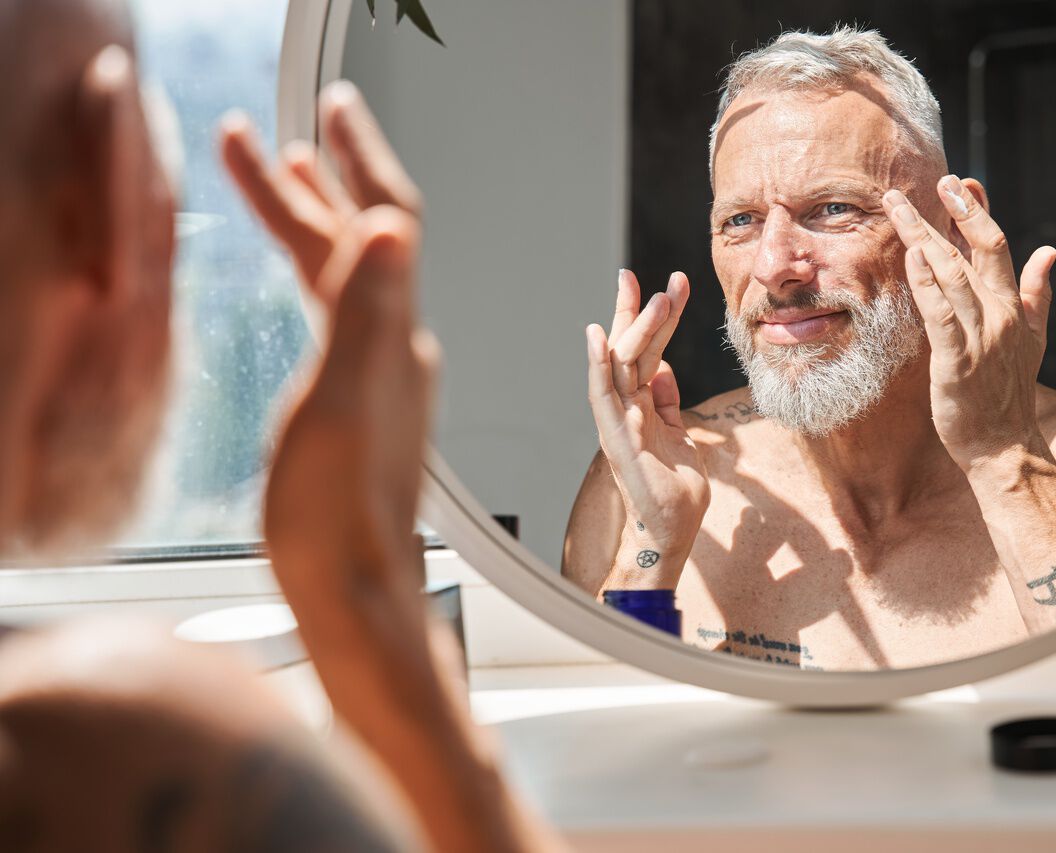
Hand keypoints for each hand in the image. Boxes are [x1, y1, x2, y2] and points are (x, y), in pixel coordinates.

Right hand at [220, 80, 435, 656]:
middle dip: (326, 176)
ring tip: (292, 173)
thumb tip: (393, 227)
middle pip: (365, 238)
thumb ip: (365, 311)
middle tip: (294, 125)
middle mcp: (398, 345)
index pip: (381, 220)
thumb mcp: (342, 402)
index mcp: (393, 335)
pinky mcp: (364, 400)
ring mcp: (383, 372)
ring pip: (351, 273)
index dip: (352, 158)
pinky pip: (343, 313)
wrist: (357, 588)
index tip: (327, 105)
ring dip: (321, 219)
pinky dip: (320, 273)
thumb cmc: (338, 514)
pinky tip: (308, 277)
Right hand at [586, 270, 708, 584]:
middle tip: (656, 277)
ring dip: (634, 328)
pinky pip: (604, 398)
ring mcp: (618, 422)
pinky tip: (598, 338)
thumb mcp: (680, 434)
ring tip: (651, 296)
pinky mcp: (618, 440)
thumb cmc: (675, 489)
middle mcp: (625, 408)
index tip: (670, 284)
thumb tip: (666, 371)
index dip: (655, 318)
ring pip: (621, 364)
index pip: (646, 351)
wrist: (671, 531)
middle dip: (640, 310)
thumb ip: (668, 403)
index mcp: (641, 404)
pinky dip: (599, 367)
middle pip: (629, 349)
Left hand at [883, 177, 1055, 469]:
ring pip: (951, 276)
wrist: (1004, 445)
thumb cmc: (1008, 393)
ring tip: (900, 209)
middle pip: (970, 253)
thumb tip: (1049, 252)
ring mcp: (979, 336)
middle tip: (921, 183)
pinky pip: (940, 316)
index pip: (995, 247)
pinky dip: (927, 285)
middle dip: (944, 214)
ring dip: (924, 239)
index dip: (976, 212)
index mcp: (1011, 306)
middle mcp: (998, 314)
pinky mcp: (957, 361)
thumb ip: (1038, 294)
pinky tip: (912, 259)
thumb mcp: (1033, 339)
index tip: (959, 183)